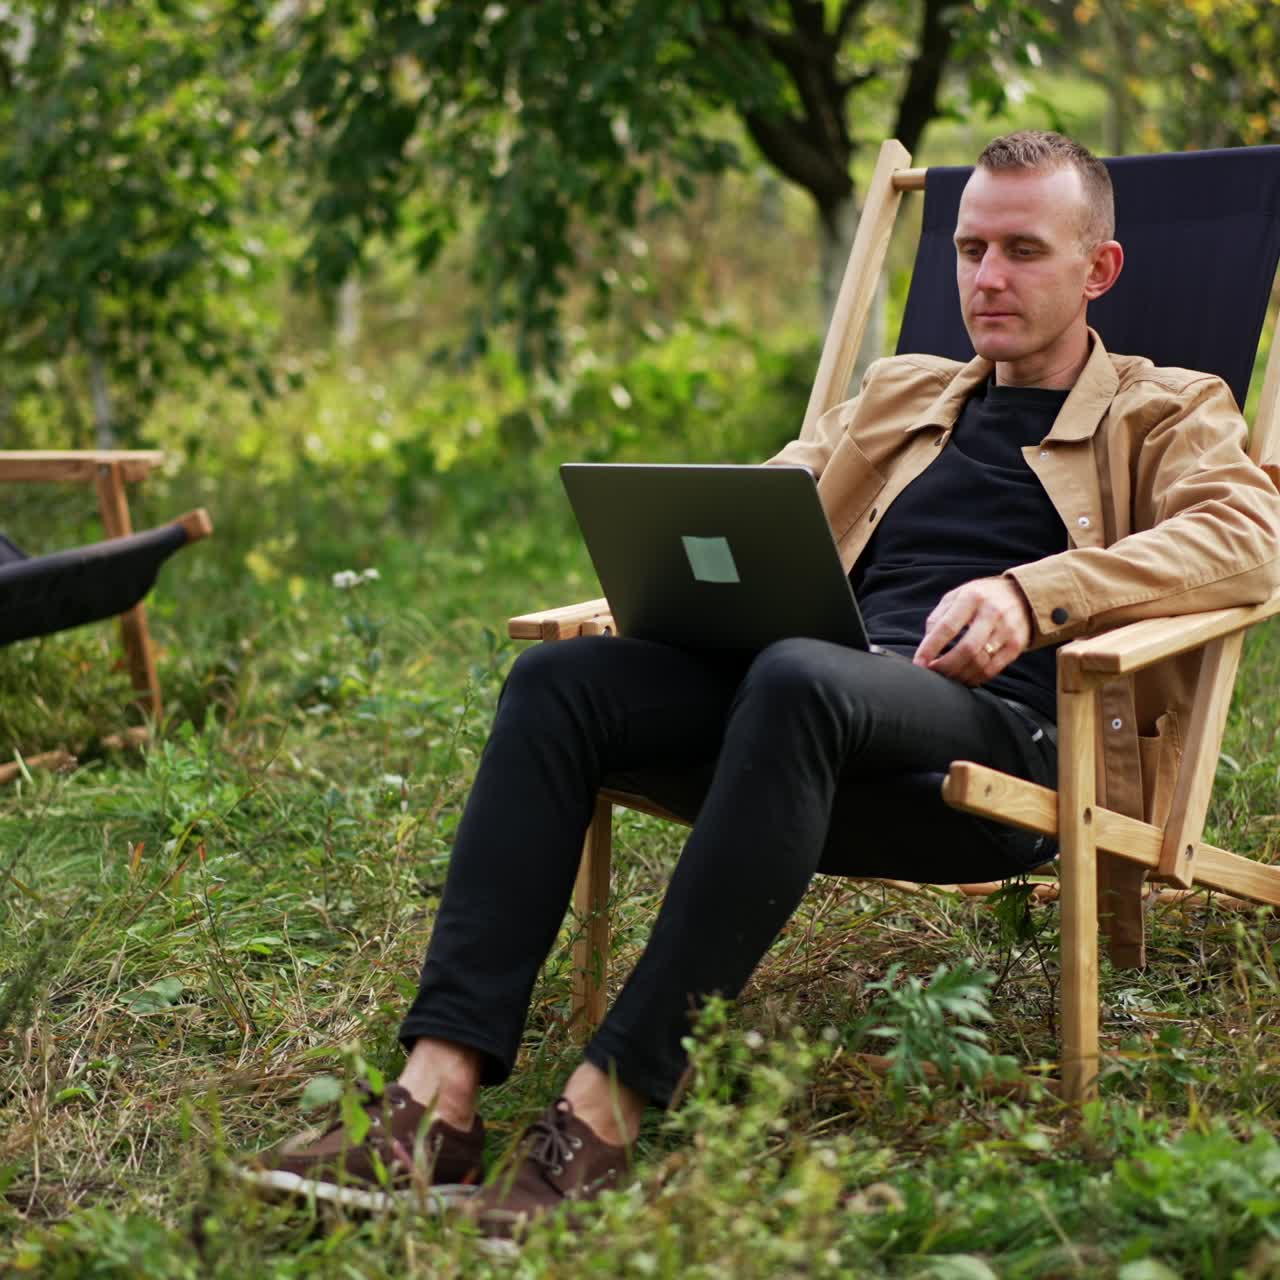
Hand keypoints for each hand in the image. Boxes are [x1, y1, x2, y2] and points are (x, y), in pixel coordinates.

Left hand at [912, 577, 1032, 685]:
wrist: (1022, 595)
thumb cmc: (981, 597)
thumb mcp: (957, 596)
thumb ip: (939, 617)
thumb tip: (926, 645)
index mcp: (971, 597)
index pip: (947, 627)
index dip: (930, 648)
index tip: (919, 663)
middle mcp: (992, 612)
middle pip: (966, 649)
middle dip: (945, 666)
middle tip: (933, 673)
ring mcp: (1007, 629)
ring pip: (980, 662)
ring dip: (959, 675)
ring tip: (946, 677)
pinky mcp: (1017, 645)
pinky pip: (993, 669)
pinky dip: (975, 678)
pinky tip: (964, 678)